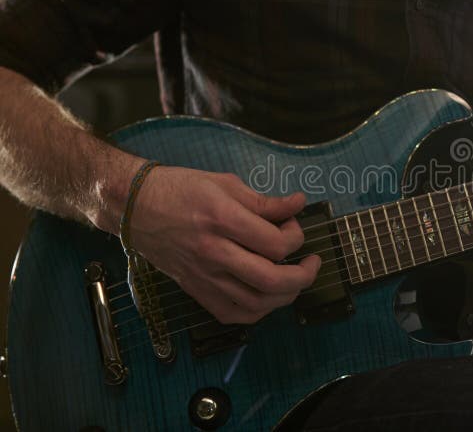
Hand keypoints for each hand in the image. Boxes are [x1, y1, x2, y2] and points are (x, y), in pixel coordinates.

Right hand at [128, 167, 319, 323]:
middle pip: (270, 280)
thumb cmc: (181, 189)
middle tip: (312, 263)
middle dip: (303, 276)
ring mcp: (203, 276)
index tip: (293, 226)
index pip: (275, 243)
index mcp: (222, 219)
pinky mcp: (195, 290)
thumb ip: (265, 201)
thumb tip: (298, 204)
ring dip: (285, 296)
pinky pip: (232, 314)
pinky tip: (267, 295)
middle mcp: (213, 252)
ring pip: (256, 303)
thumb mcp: (226, 184)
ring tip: (294, 279)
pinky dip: (257, 311)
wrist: (135, 207)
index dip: (296, 237)